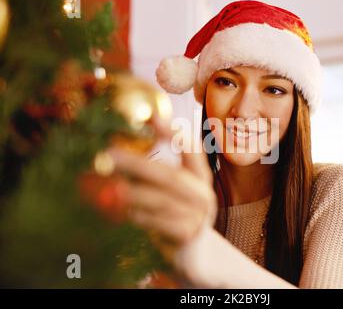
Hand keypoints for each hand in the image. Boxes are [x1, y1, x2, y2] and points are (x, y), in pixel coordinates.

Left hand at [107, 117, 217, 260]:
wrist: (197, 254)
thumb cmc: (178, 216)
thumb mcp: (173, 192)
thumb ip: (156, 172)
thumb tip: (121, 150)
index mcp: (201, 177)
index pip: (192, 149)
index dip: (174, 133)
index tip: (152, 118)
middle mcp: (203, 193)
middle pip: (170, 176)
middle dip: (138, 164)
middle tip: (109, 155)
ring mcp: (198, 215)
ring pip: (162, 200)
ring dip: (132, 192)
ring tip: (109, 186)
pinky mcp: (188, 235)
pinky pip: (160, 223)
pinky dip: (140, 216)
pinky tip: (123, 212)